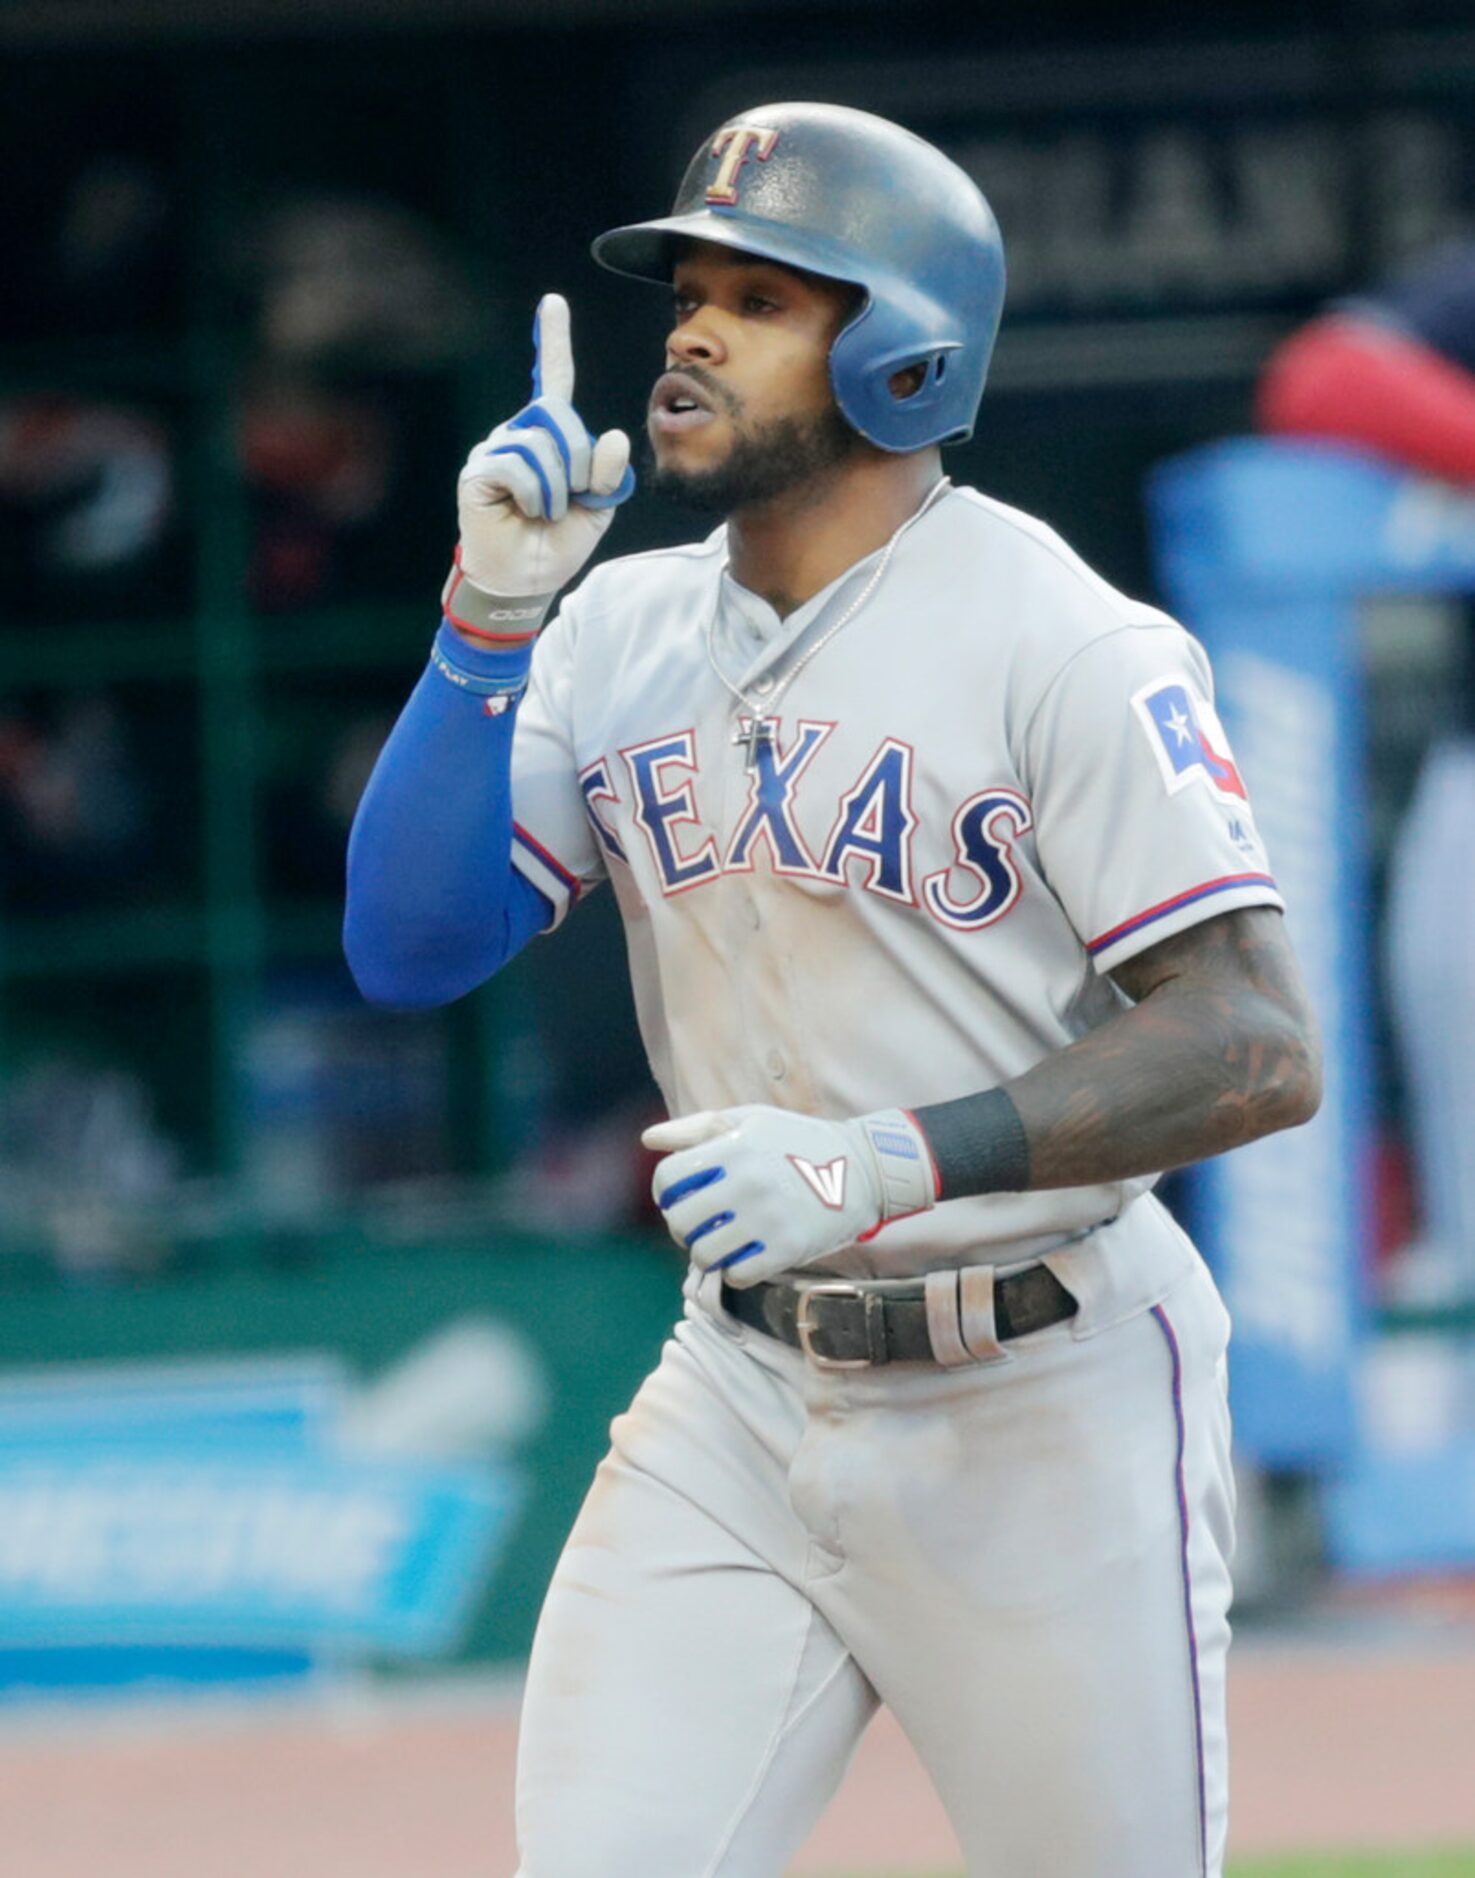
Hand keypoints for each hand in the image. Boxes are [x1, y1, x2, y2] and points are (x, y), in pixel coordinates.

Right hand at [452, 294, 633, 624]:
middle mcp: (518, 433)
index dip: (553, 342)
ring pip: (542, 445)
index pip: (552, 380)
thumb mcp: (597, 508)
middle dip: (579, 459)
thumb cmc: (557, 541)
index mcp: (548, 436)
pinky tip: (527, 512)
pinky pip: (519, 467)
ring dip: (558, 489)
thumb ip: (608, 473)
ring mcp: (494, 450)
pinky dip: (536, 496)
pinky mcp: (478, 471)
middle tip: (574, 495)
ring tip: (545, 512)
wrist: (525, 581)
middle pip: (557, 414)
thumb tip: (611, 436)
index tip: (553, 302)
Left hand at [642, 1105, 937, 1286]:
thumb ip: (696, 1128)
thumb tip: (648, 1139)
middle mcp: (748, 1183)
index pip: (668, 1179)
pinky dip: (736, 1269)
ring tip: (724, 1240)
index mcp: (734, 1147)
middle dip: (683, 1226)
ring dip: (708, 1251)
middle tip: (701, 1224)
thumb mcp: (751, 1120)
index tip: (678, 1197)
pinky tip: (748, 1254)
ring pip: (704, 1254)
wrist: (864, 1168)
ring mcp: (768, 1219)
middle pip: (680, 1221)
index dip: (664, 1191)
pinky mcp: (788, 1248)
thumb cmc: (799, 1141)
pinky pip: (737, 1274)